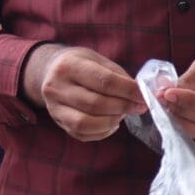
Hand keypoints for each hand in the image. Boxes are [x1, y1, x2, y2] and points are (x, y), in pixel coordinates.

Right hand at [21, 44, 142, 140]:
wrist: (50, 71)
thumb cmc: (81, 64)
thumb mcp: (98, 60)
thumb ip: (118, 76)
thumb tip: (139, 95)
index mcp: (69, 66)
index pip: (104, 81)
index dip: (128, 91)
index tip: (144, 96)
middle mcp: (56, 87)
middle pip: (95, 104)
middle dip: (123, 107)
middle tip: (139, 107)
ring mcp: (54, 107)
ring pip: (86, 123)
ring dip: (112, 121)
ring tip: (123, 114)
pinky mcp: (58, 122)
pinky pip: (82, 134)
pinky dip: (102, 132)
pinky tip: (112, 123)